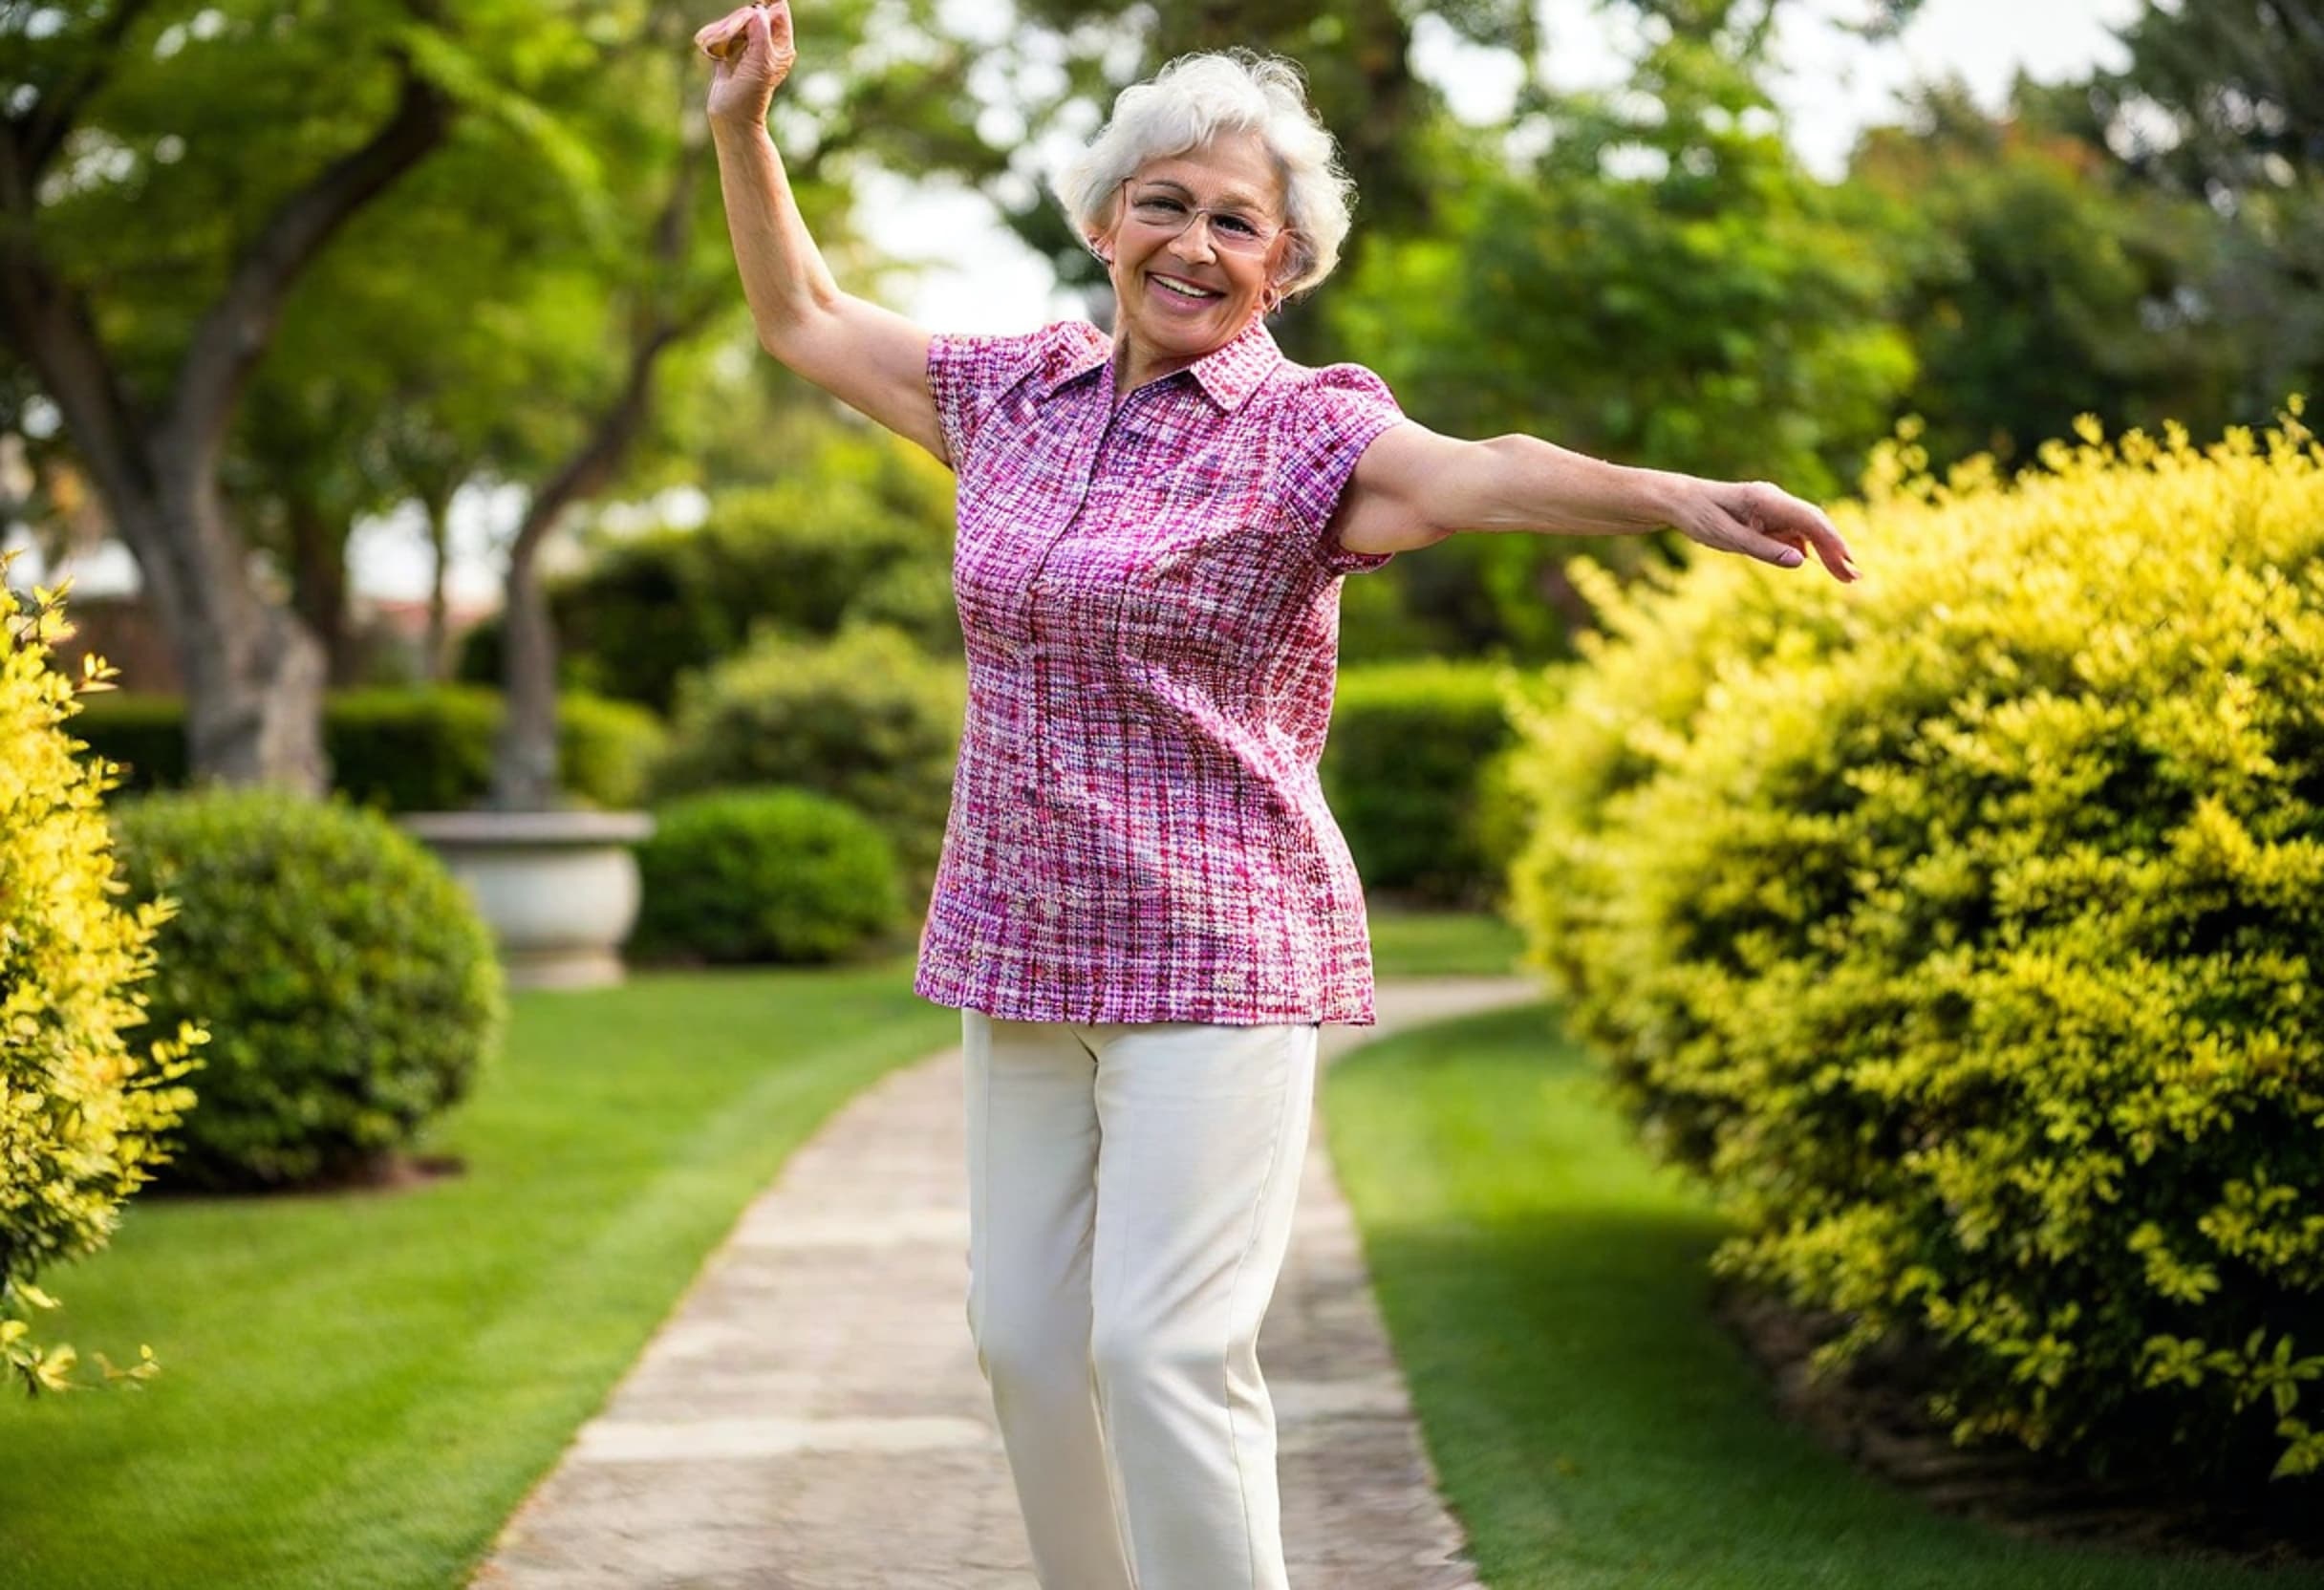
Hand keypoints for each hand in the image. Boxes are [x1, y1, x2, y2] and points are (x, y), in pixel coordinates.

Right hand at [695, 2, 795, 128]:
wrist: (731, 116)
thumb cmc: (751, 94)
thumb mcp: (761, 61)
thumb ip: (760, 32)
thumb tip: (757, 12)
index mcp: (780, 45)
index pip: (779, 12)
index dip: (769, 2)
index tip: (755, 5)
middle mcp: (766, 43)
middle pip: (752, 13)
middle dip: (739, 20)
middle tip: (731, 33)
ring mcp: (747, 47)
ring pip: (735, 22)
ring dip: (725, 31)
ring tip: (722, 51)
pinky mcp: (729, 51)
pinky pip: (721, 33)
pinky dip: (716, 39)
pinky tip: (715, 53)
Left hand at [1672, 478, 1858, 582]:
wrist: (1679, 500)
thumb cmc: (1699, 516)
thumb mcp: (1726, 538)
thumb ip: (1763, 549)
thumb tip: (1802, 562)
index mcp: (1766, 499)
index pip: (1809, 520)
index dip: (1832, 541)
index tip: (1848, 561)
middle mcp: (1775, 499)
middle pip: (1814, 525)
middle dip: (1836, 550)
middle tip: (1854, 577)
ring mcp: (1774, 507)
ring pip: (1808, 530)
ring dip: (1826, 551)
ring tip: (1844, 576)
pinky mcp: (1769, 517)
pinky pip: (1795, 533)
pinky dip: (1809, 548)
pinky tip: (1821, 564)